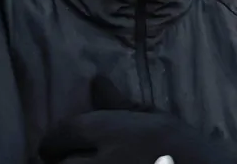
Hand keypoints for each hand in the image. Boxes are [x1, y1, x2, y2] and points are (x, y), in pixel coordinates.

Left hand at [37, 77, 236, 163]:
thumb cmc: (182, 143)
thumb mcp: (153, 117)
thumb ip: (119, 104)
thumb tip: (95, 80)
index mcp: (113, 131)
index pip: (63, 133)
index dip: (53, 141)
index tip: (53, 147)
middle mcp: (105, 161)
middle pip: (62, 163)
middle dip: (63, 160)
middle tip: (71, 157)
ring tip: (92, 162)